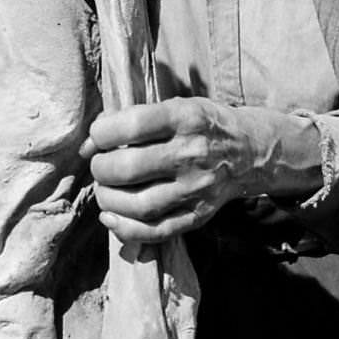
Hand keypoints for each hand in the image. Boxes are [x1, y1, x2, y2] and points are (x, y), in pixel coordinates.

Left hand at [81, 97, 321, 243]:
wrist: (250, 151)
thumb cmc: (203, 124)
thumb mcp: (176, 107)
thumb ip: (133, 119)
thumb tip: (88, 145)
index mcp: (185, 118)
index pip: (130, 126)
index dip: (101, 133)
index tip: (98, 138)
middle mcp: (192, 154)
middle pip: (128, 168)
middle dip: (101, 169)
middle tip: (100, 167)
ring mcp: (197, 188)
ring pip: (139, 205)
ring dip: (109, 200)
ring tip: (105, 191)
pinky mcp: (199, 215)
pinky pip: (156, 231)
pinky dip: (126, 229)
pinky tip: (112, 218)